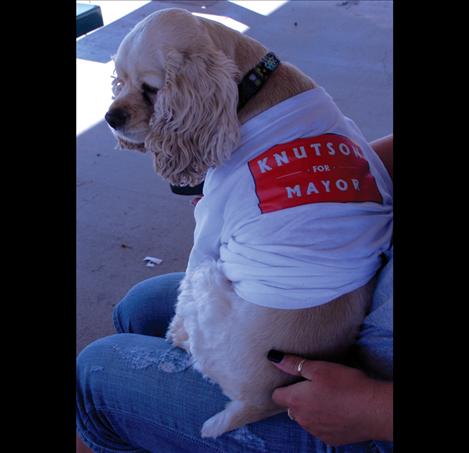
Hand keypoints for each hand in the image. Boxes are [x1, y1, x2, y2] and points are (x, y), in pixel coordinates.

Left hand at [268, 351, 392, 445]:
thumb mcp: (318, 368)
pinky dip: (324, 419)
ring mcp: (316, 431)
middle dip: (298, 396)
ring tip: (328, 396)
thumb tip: (274, 358)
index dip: (282, 386)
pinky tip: (337, 409)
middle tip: (314, 384)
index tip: (292, 379)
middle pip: (291, 407)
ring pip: (306, 418)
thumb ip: (293, 364)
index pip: (276, 395)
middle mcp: (302, 420)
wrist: (374, 410)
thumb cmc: (345, 385)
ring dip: (311, 409)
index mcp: (296, 401)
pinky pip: (320, 427)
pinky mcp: (331, 439)